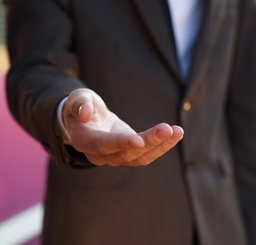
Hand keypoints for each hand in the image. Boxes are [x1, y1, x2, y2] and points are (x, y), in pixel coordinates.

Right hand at [62, 88, 183, 165]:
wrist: (87, 119)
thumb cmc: (81, 105)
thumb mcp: (78, 98)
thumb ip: (79, 104)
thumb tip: (84, 113)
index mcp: (83, 140)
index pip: (102, 144)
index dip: (120, 142)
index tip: (139, 140)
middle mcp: (99, 155)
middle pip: (126, 154)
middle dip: (148, 142)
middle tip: (167, 128)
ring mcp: (115, 157)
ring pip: (140, 157)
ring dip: (160, 146)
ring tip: (177, 131)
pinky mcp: (129, 154)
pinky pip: (147, 154)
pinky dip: (162, 145)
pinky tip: (176, 133)